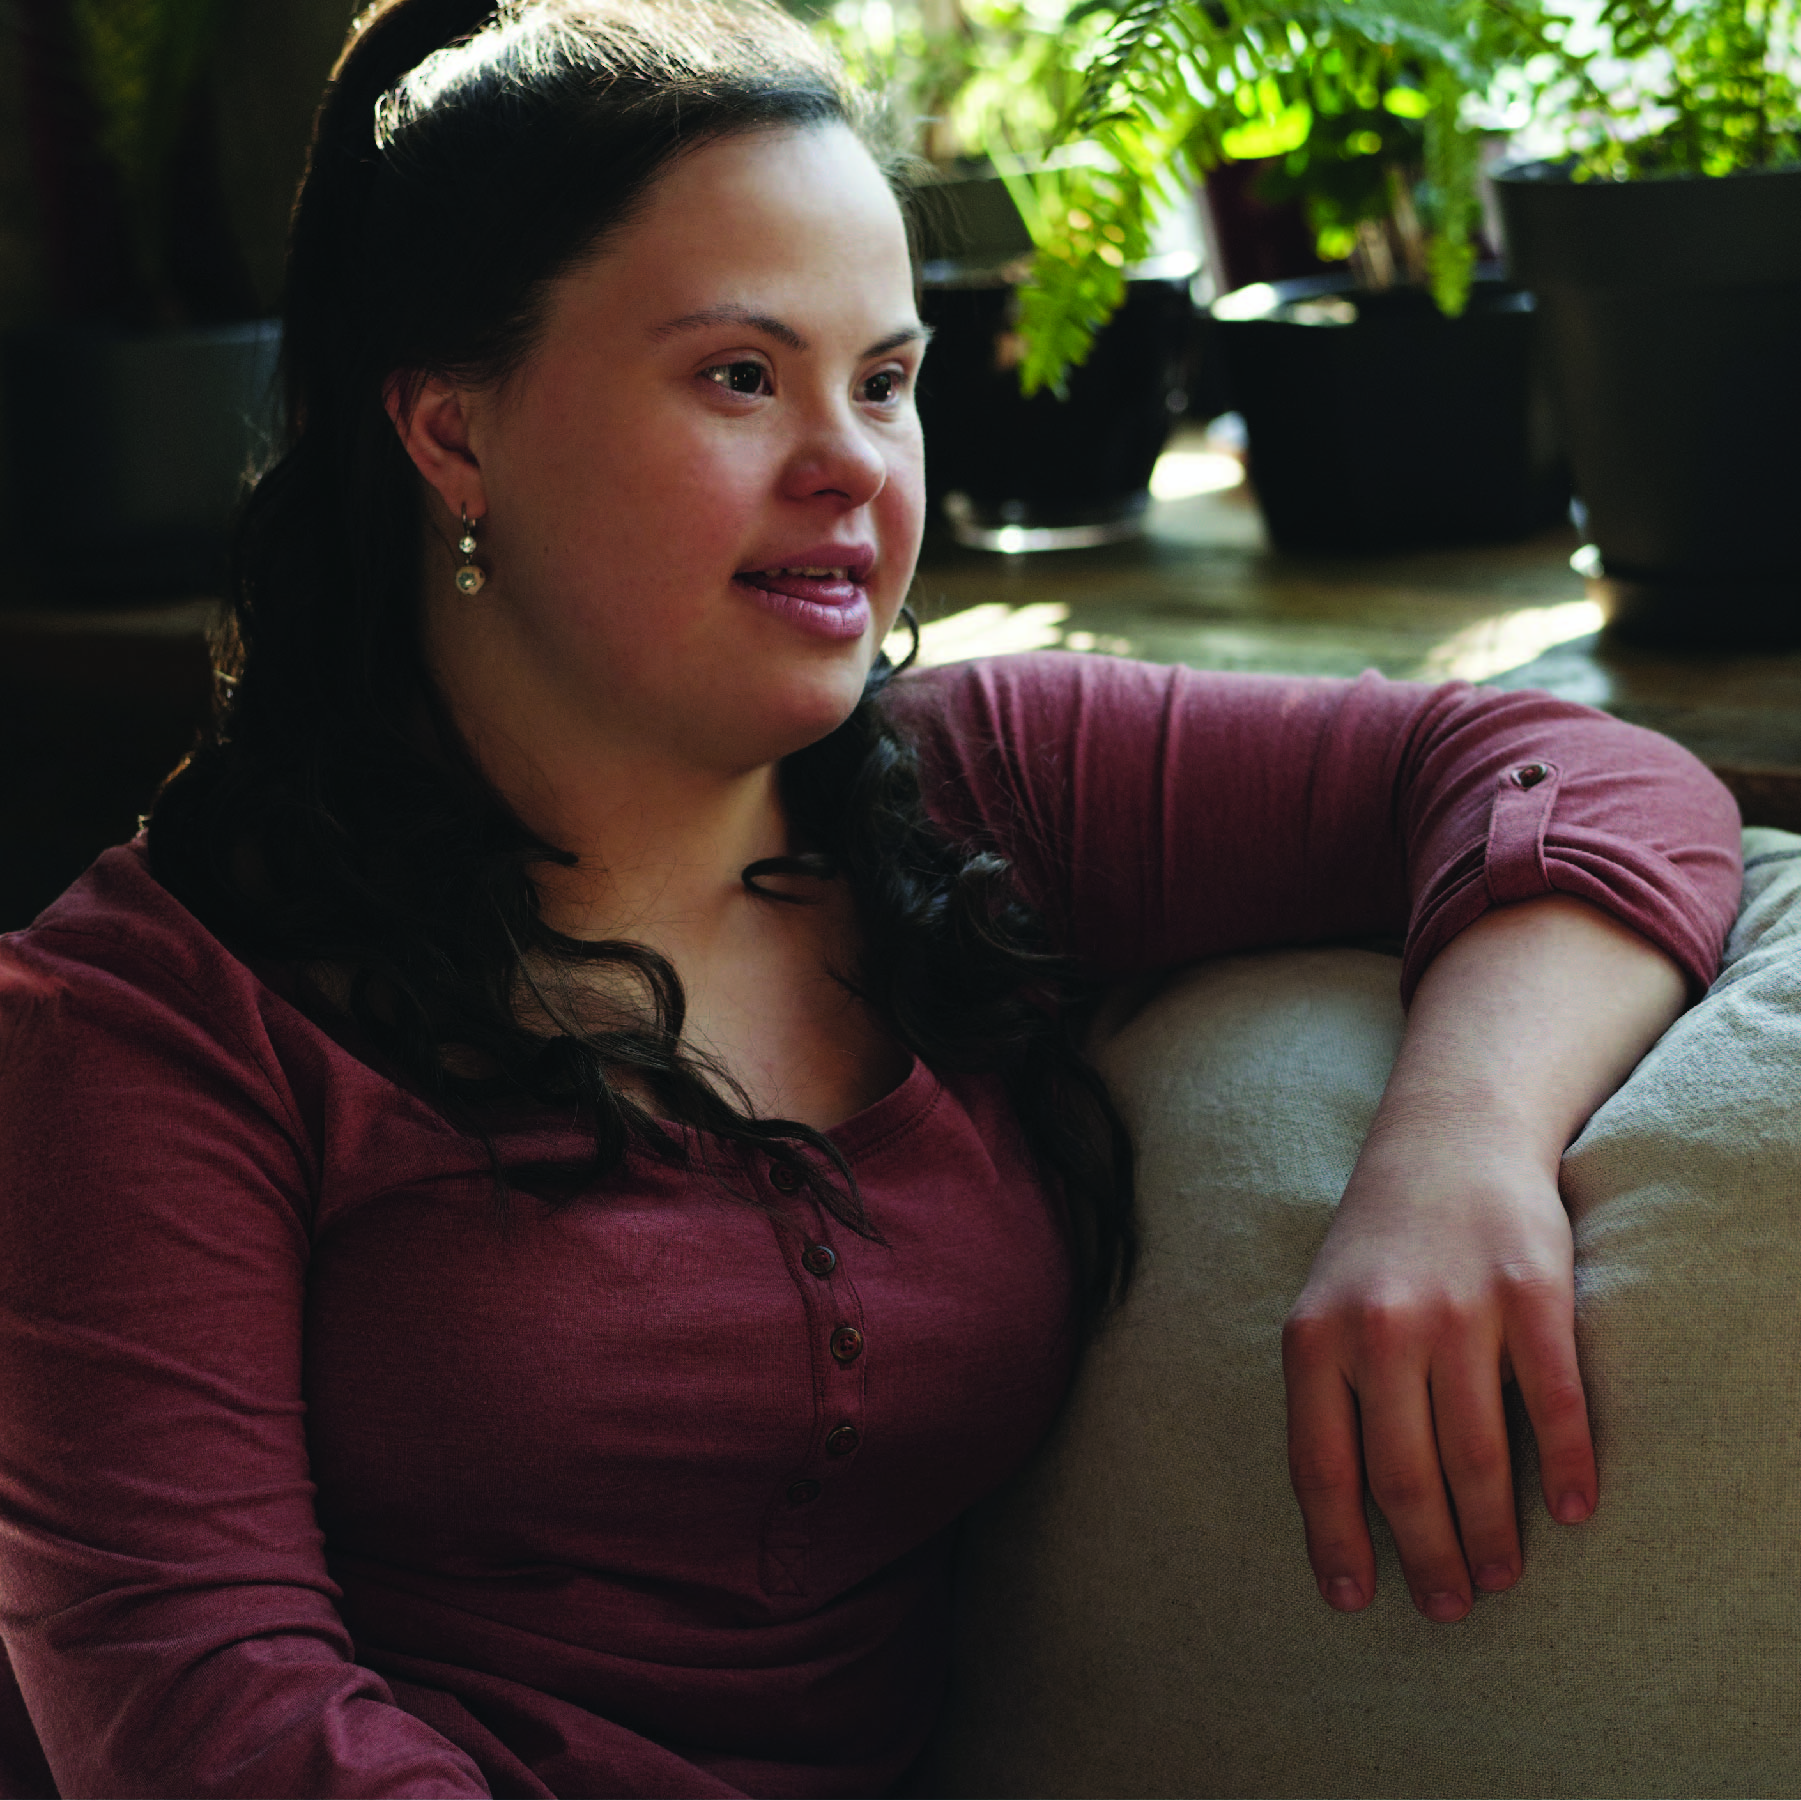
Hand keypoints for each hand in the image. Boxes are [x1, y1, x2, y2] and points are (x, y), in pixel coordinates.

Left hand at [1281, 1122, 1596, 1623]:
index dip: (1337, 1543)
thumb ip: (1326, 1392)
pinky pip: (1554, 1405)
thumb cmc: (1378, 1243)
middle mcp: (1380, 1328)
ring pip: (1476, 1456)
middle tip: (1448, 1603)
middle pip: (1403, 1477)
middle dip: (1428, 1555)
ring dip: (1492, 1531)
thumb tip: (1339, 1512)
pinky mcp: (1532, 1296)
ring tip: (1500, 1573)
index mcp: (1315, 1338)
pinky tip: (1570, 1509)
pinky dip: (1566, 1467)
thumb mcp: (1324, 1307)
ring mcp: (1458, 1311)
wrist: (1448, 1140)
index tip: (1353, 1601)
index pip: (1320, 1467)